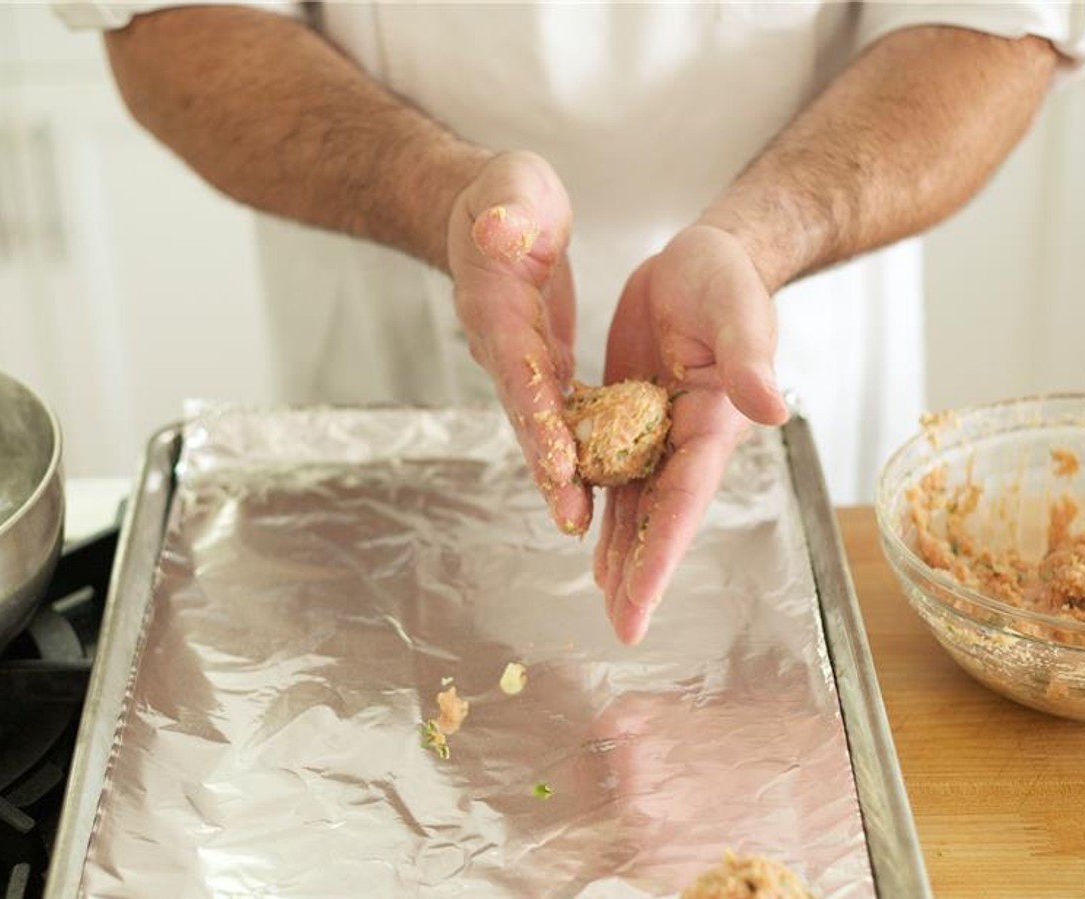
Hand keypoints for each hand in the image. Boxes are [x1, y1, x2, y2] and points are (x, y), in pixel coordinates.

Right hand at [447, 151, 591, 534]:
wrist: (488, 211)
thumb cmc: (506, 195)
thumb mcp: (510, 187)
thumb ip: (506, 211)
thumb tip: (501, 231)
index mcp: (498, 307)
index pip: (520, 370)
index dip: (538, 418)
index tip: (558, 462)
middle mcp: (503, 347)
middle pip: (527, 415)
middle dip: (548, 469)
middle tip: (571, 518)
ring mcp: (519, 363)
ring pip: (542, 427)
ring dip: (559, 476)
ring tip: (581, 525)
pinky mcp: (539, 369)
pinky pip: (557, 418)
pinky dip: (573, 454)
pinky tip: (595, 490)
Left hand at [595, 224, 789, 644]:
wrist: (706, 258)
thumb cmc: (729, 279)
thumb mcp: (738, 310)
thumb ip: (750, 360)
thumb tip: (770, 409)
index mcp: (712, 425)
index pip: (683, 502)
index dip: (660, 555)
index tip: (640, 604)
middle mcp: (686, 440)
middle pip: (658, 518)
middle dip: (639, 573)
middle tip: (622, 627)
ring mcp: (658, 431)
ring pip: (634, 503)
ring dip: (620, 552)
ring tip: (606, 600)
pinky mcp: (632, 415)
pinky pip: (614, 470)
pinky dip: (601, 506)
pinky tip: (588, 536)